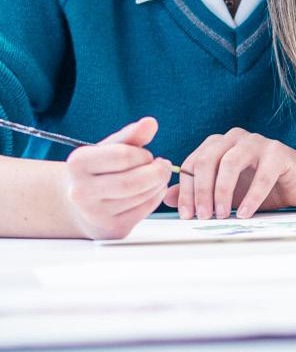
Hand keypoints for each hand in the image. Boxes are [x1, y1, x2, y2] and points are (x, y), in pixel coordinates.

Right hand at [64, 117, 172, 239]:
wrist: (77, 203)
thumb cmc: (96, 171)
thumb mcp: (109, 148)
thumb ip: (131, 136)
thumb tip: (151, 123)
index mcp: (78, 163)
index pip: (123, 156)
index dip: (143, 155)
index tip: (147, 155)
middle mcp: (81, 191)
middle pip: (133, 182)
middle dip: (156, 172)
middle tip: (164, 166)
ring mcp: (94, 214)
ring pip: (140, 197)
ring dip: (158, 184)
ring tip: (157, 177)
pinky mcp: (110, 229)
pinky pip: (143, 212)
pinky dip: (155, 198)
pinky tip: (152, 191)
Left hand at [165, 128, 295, 219]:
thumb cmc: (260, 187)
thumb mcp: (226, 193)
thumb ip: (197, 192)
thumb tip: (167, 197)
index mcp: (218, 145)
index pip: (193, 163)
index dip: (186, 189)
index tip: (185, 215)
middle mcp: (234, 138)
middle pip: (208, 158)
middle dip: (201, 190)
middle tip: (202, 216)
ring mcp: (257, 142)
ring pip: (230, 162)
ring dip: (222, 191)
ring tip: (222, 215)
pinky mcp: (278, 152)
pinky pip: (261, 174)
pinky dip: (251, 196)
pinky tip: (244, 213)